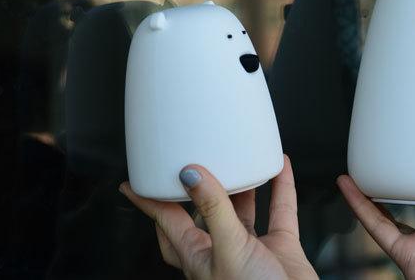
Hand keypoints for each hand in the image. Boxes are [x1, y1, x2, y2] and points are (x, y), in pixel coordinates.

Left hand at [121, 155, 317, 279]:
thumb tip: (191, 174)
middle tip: (191, 164)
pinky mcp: (280, 248)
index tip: (132, 183)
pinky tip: (281, 167)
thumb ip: (213, 210)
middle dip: (196, 190)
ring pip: (241, 210)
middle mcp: (221, 250)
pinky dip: (282, 187)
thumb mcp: (228, 249)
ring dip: (241, 185)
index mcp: (198, 256)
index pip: (166, 221)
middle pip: (201, 214)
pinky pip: (281, 210)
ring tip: (237, 158)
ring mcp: (251, 249)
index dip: (148, 201)